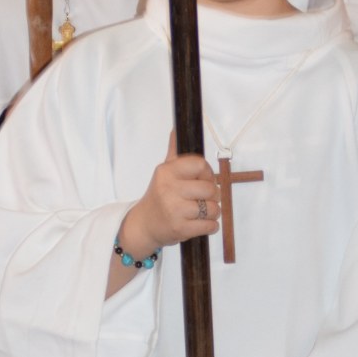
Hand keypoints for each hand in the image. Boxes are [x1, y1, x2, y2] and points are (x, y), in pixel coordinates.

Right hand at [120, 133, 219, 252]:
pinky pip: (210, 225)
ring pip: (213, 208)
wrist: (144, 225)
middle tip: (204, 198)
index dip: (207, 173)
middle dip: (213, 195)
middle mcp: (169, 189)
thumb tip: (176, 127)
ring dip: (213, 212)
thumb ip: (174, 151)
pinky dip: (211, 226)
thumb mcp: (163, 172)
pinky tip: (200, 223)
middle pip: (210, 188)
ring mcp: (174, 210)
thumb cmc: (159, 196)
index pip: (201, 164)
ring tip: (202, 212)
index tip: (202, 179)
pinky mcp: (180, 229)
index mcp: (166, 172)